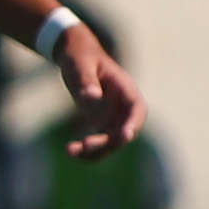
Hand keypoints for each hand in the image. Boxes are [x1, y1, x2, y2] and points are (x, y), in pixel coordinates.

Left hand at [54, 27, 147, 159]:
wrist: (76, 57)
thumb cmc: (79, 56)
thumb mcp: (80, 64)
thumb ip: (86, 80)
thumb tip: (92, 96)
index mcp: (125, 89)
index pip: (137, 110)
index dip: (133, 123)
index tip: (125, 135)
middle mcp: (123, 107)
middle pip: (124, 131)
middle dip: (109, 142)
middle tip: (86, 144)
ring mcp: (114, 118)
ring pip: (111, 142)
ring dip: (96, 151)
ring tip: (71, 151)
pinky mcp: (102, 124)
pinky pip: (99, 143)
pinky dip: (87, 151)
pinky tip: (71, 152)